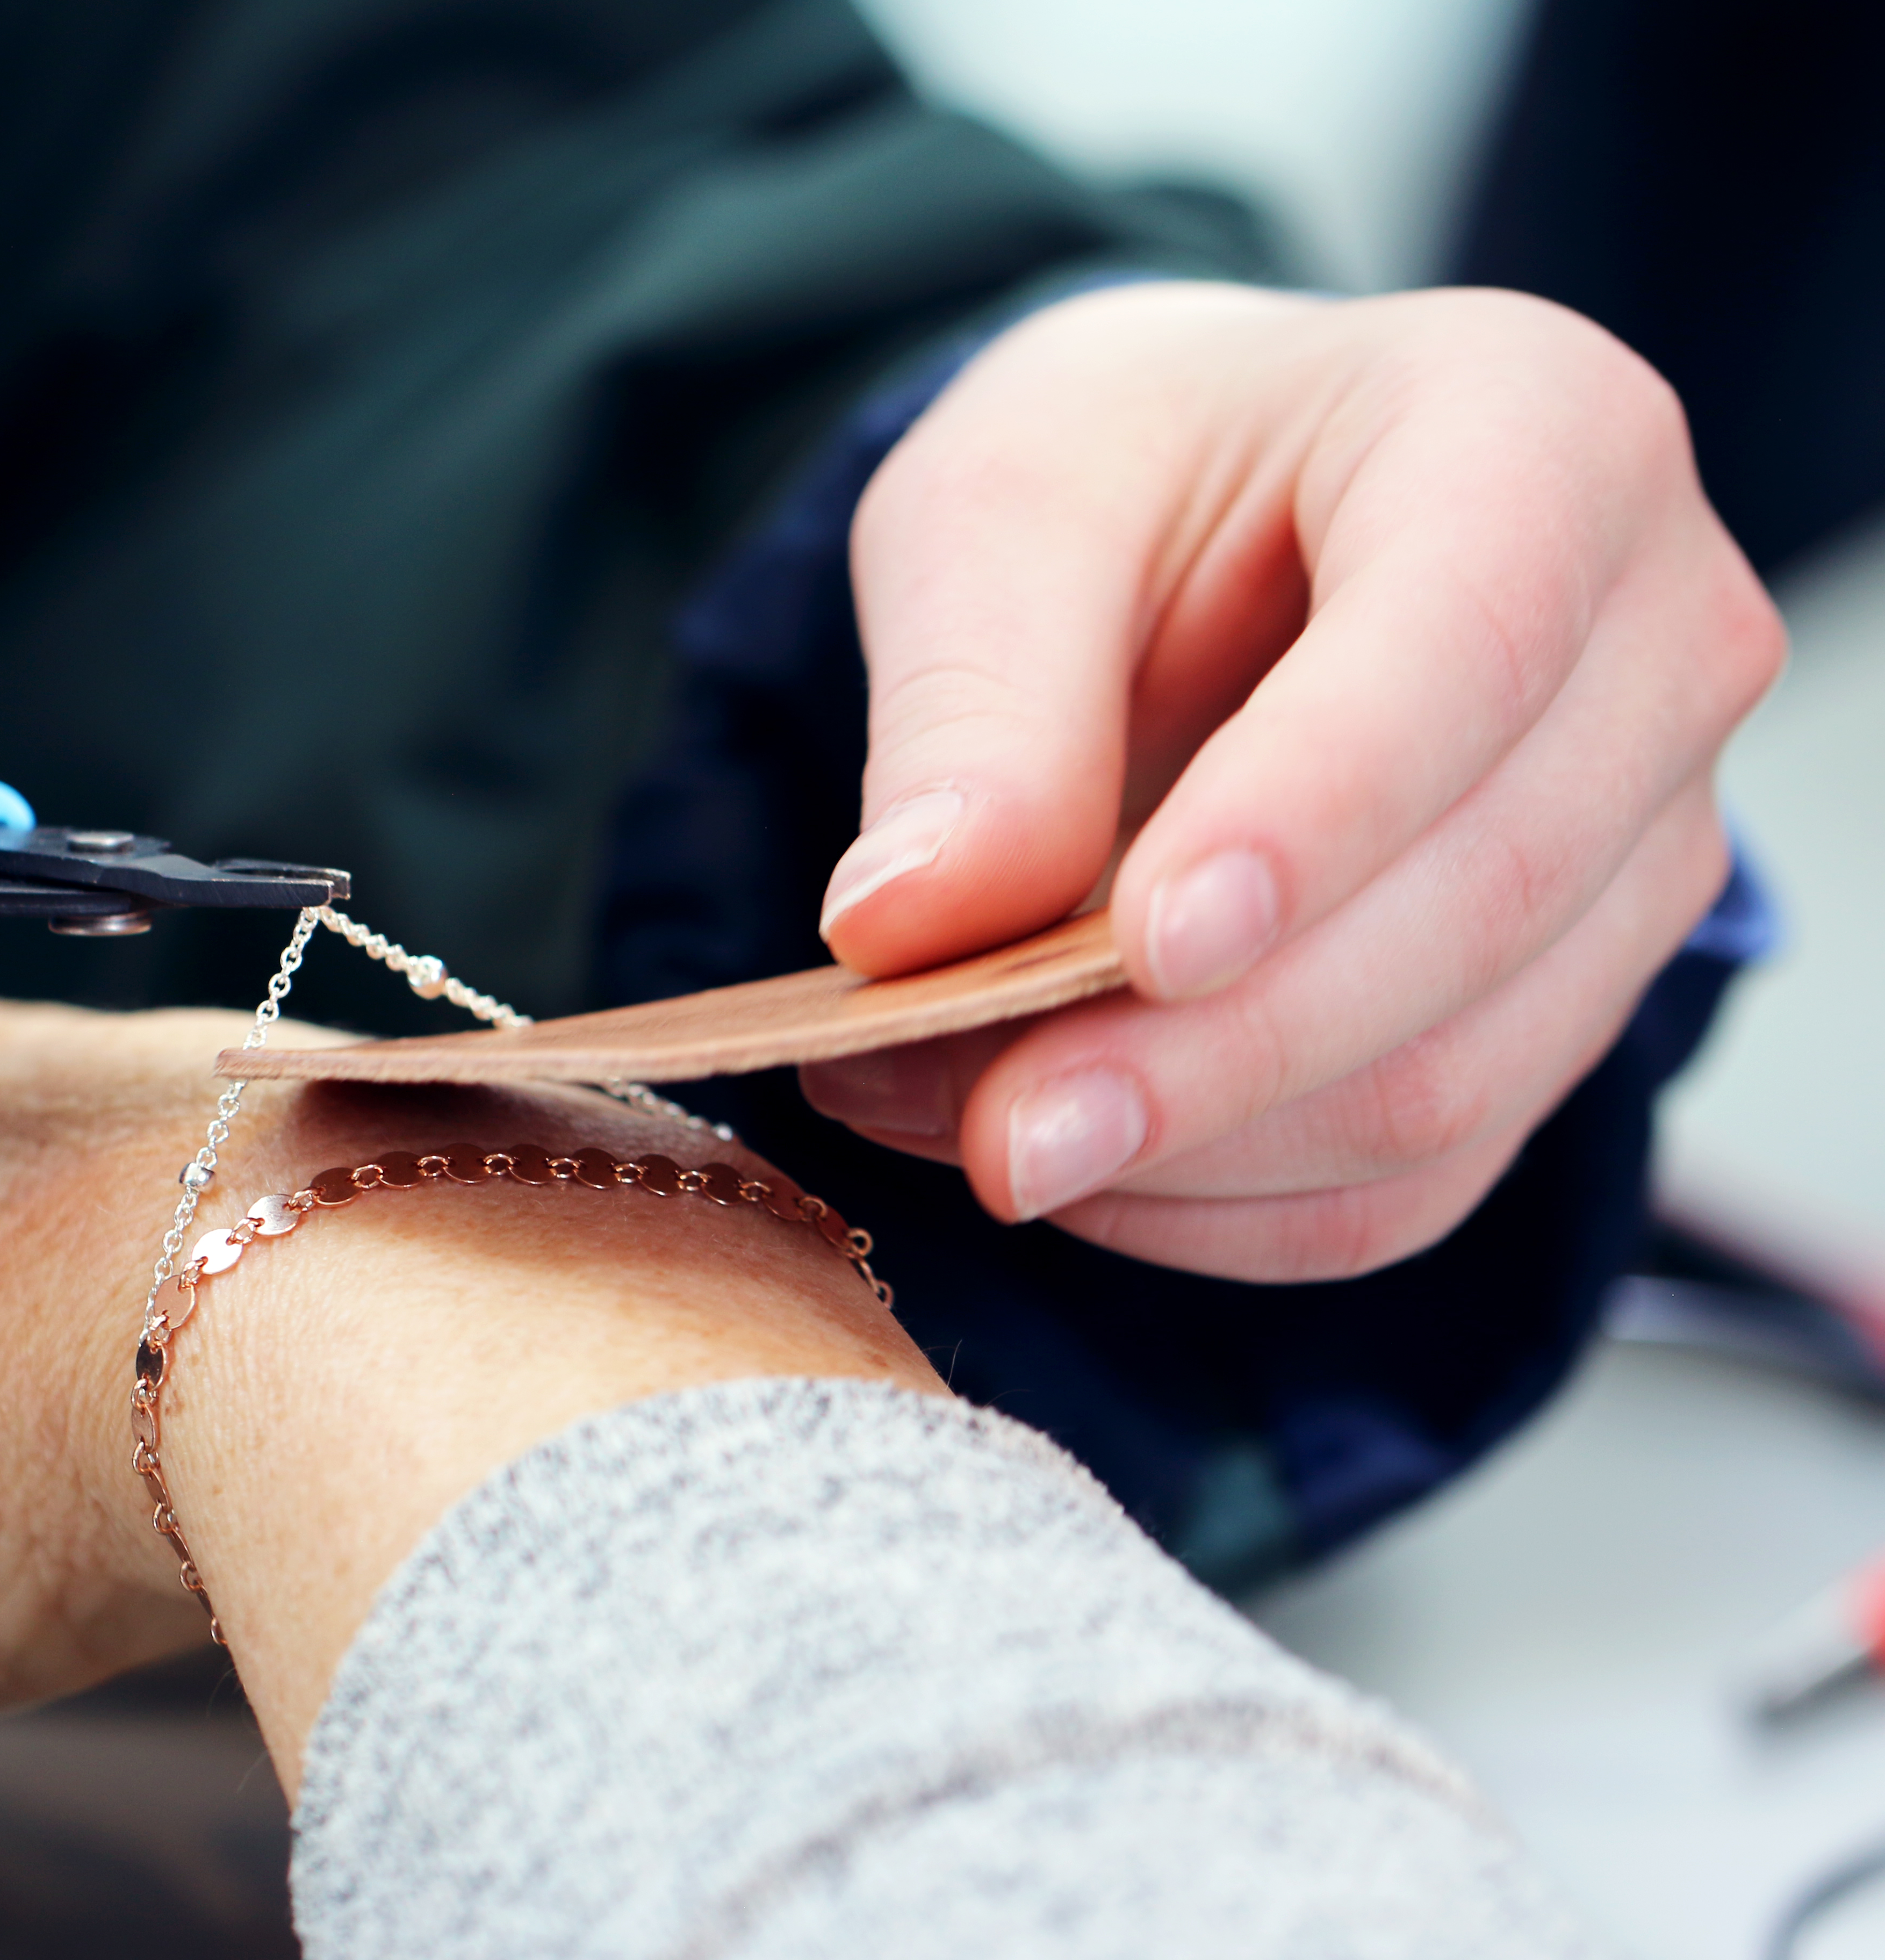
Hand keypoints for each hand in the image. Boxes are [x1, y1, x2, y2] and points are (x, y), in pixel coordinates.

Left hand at [803, 283, 1779, 1280]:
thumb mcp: (1000, 513)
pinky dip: (1225, 1210)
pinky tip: (1072, 1172)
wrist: (1208, 524)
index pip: (1466, 652)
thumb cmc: (1126, 477)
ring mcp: (1641, 850)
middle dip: (1208, 1049)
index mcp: (1538, 436)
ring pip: (1453, 1080)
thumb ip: (972, 710)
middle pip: (1474, 904)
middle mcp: (1655, 646)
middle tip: (976, 1116)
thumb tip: (905, 924)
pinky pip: (1416, 1180)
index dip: (1312, 821)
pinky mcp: (1563, 1009)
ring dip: (1191, 1148)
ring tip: (962, 1129)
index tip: (1144, 948)